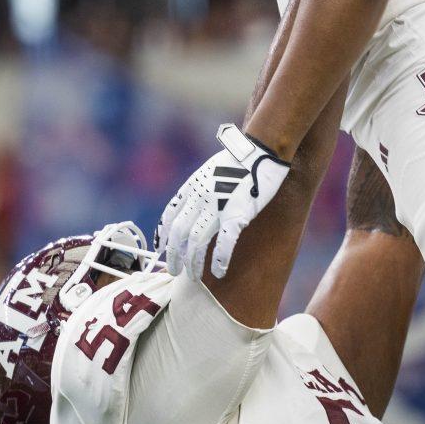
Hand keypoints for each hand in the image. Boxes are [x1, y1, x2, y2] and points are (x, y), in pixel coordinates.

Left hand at [157, 124, 290, 279]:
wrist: (263, 147)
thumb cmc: (245, 155)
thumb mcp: (214, 167)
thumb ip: (205, 185)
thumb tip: (203, 201)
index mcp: (194, 185)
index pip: (170, 214)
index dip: (163, 234)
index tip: (161, 248)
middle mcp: (200, 197)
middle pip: (179, 233)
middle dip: (174, 256)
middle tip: (174, 271)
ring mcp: (217, 206)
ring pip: (196, 242)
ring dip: (193, 263)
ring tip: (194, 277)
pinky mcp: (237, 213)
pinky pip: (223, 242)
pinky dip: (219, 259)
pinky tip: (219, 271)